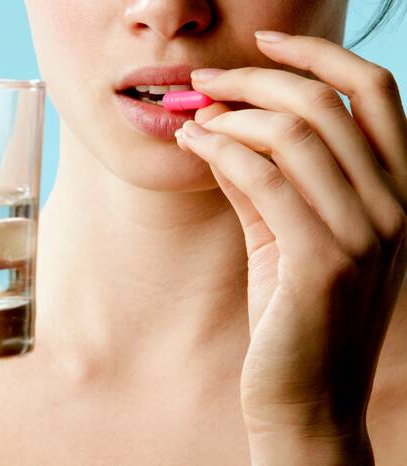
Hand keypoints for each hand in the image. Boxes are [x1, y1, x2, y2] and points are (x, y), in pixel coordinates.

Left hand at [177, 32, 406, 463]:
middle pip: (328, 104)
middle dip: (257, 81)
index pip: (375, 93)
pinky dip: (221, 149)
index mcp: (397, 191)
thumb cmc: (293, 314)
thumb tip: (222, 122)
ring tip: (192, 116)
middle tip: (205, 82)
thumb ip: (265, 178)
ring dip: (231, 114)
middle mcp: (396, 206)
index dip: (319, 57)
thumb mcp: (285, 234)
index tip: (267, 42)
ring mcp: (366, 235)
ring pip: (295, 135)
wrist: (304, 397)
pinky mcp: (322, 263)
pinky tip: (192, 143)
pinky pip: (265, 179)